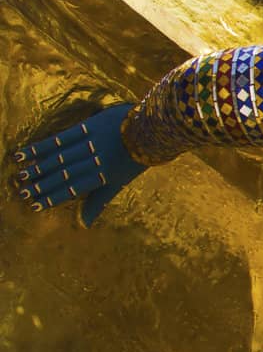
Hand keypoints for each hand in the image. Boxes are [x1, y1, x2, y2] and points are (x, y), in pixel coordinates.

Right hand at [13, 103, 146, 226]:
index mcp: (102, 177)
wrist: (154, 129)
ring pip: (59, 159)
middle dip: (41, 184)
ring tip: (20, 175)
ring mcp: (91, 145)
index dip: (52, 198)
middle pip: (63, 175)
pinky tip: (29, 152)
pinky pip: (62, 138)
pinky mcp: (89, 127)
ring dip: (38, 167)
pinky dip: (43, 146)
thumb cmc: (138, 157)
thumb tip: (85, 224)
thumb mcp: (121, 182)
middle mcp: (95, 162)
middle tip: (21, 192)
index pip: (72, 189)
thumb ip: (100, 201)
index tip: (34, 205)